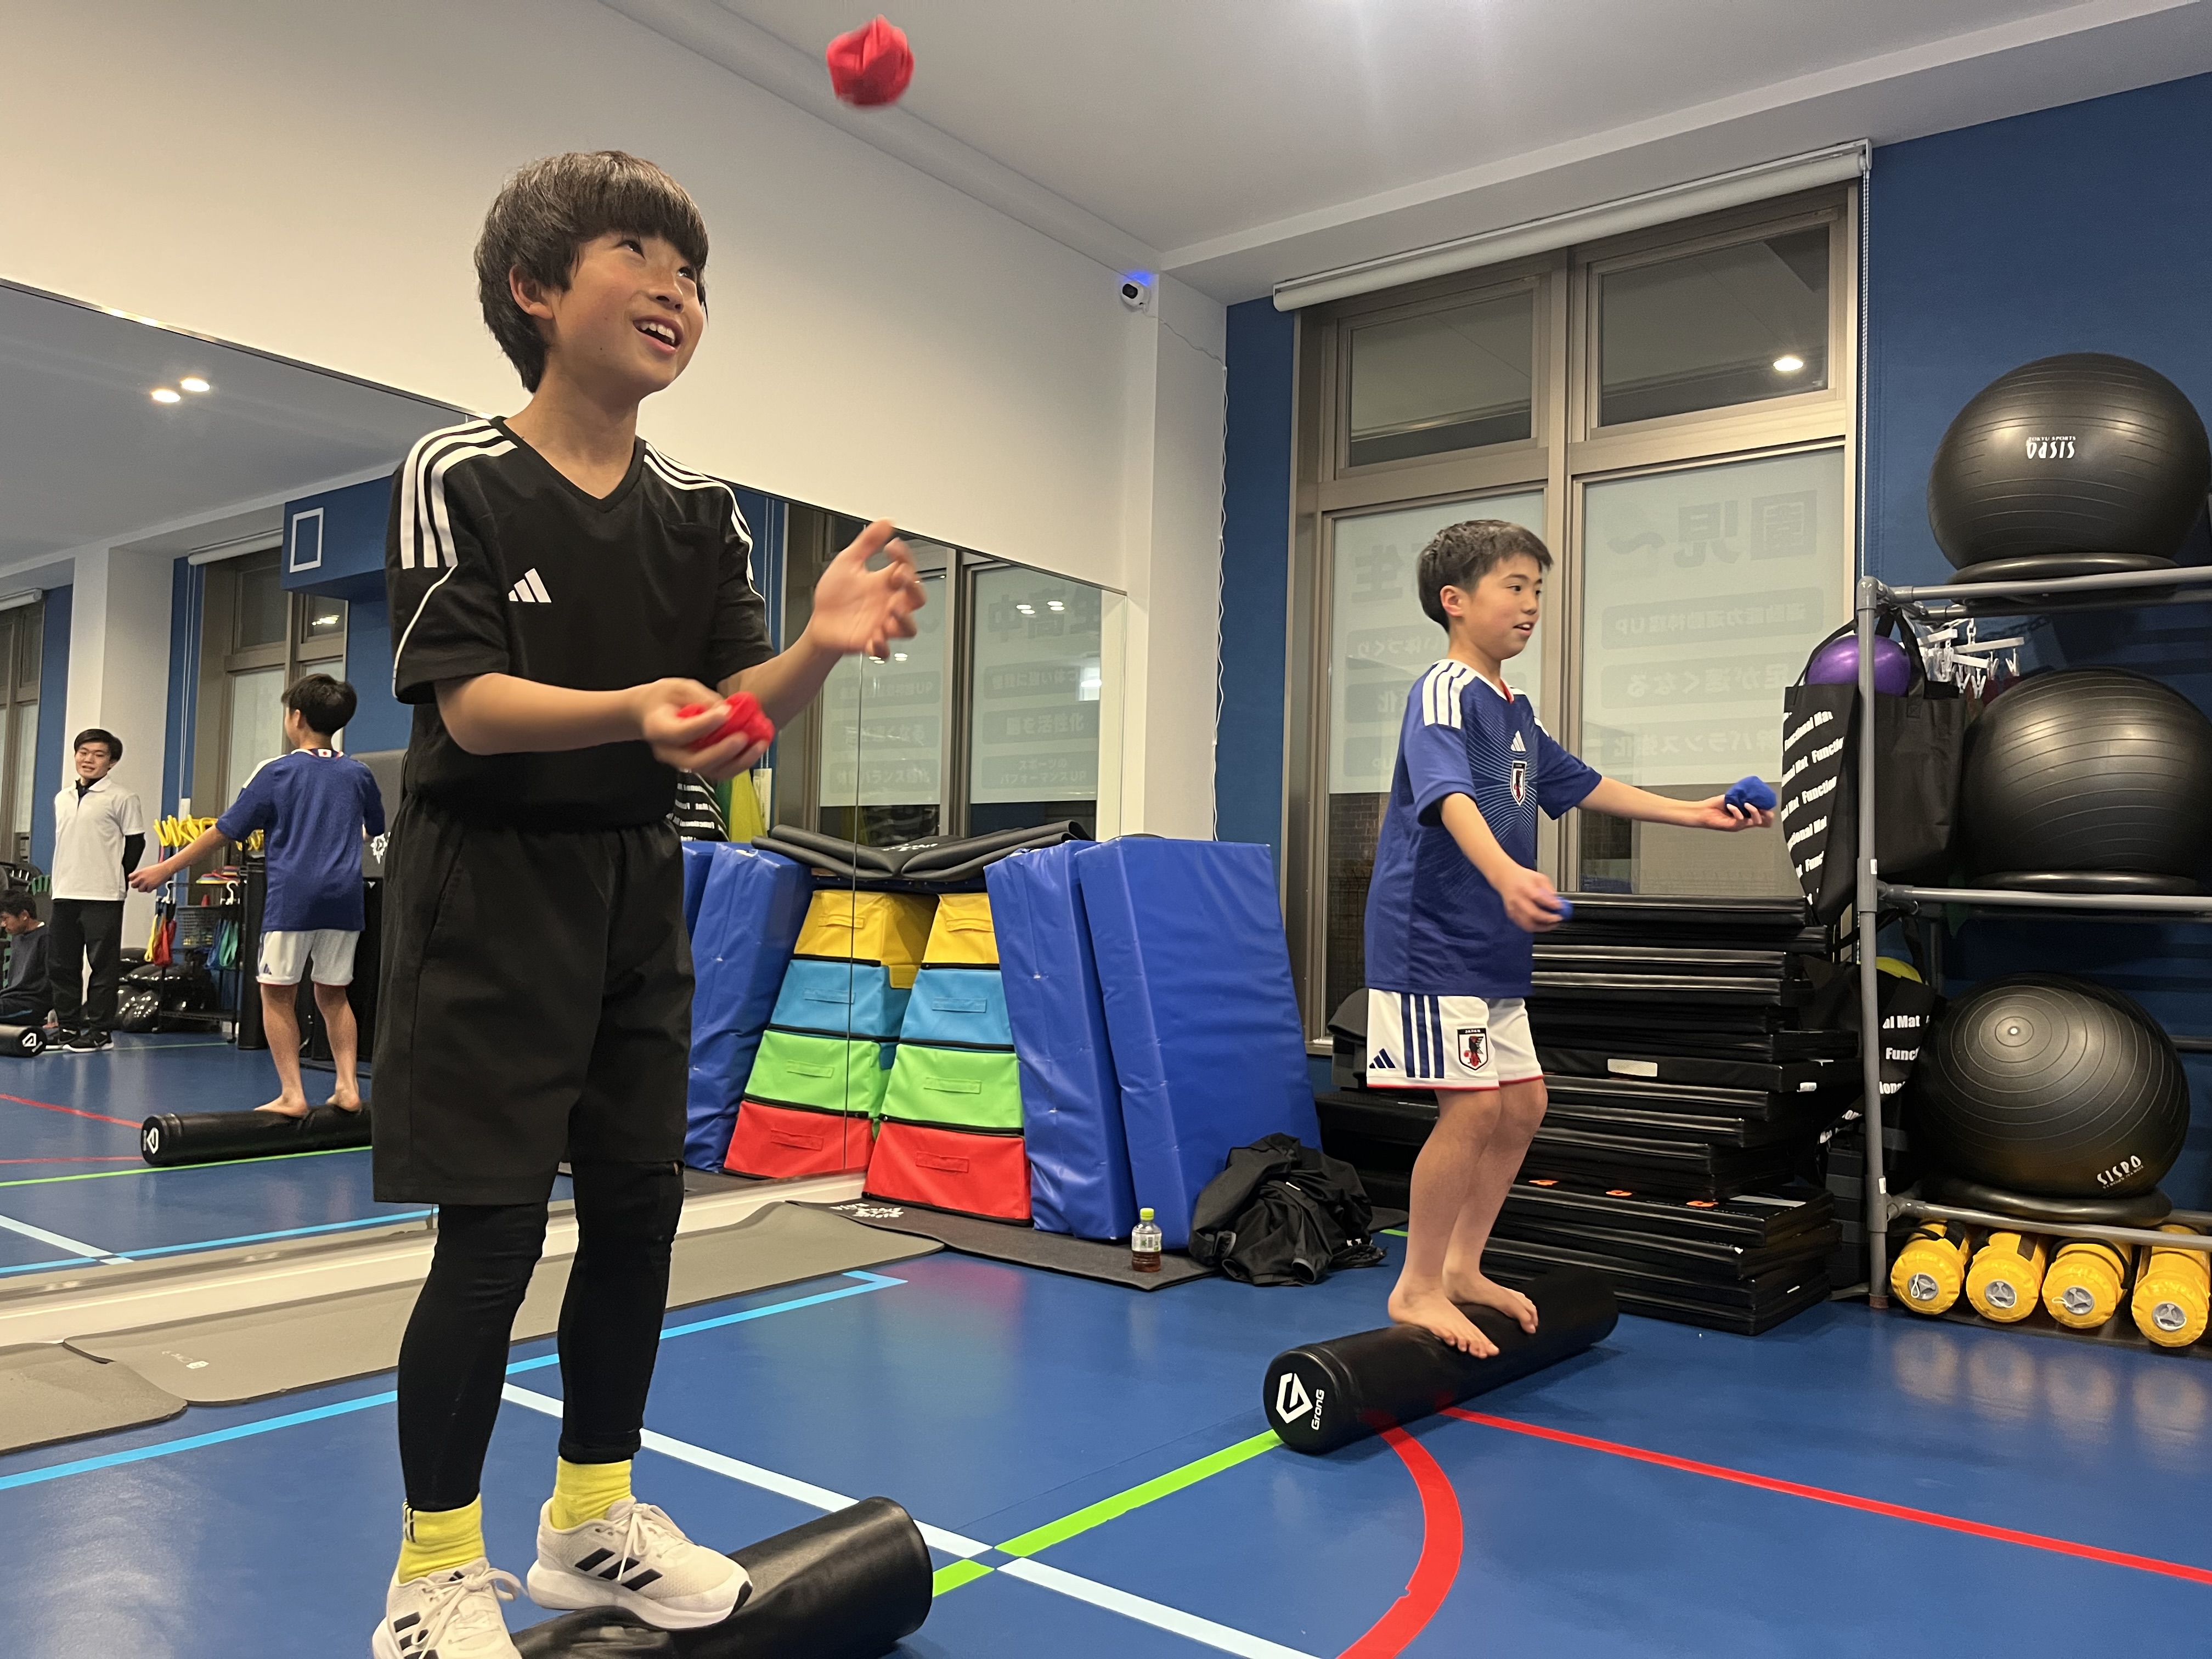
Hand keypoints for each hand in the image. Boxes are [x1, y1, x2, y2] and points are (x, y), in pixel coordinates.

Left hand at [128, 861, 172, 892]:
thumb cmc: (158, 868)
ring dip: (144, 889)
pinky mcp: (151, 886)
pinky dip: (150, 890)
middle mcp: (141, 877)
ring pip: (139, 889)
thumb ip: (141, 874)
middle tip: (141, 885)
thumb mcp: (147, 869)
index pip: (130, 877)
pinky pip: (147, 891)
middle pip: (133, 885)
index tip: (134, 881)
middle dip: (137, 885)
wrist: (165, 869)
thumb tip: (138, 879)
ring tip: (148, 886)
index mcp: (139, 872)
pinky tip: (152, 886)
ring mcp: (145, 882)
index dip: (132, 880)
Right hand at [636, 679, 770, 780]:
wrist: (651, 713)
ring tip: (759, 744)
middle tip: (743, 737)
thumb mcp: (680, 687)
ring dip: (738, 761)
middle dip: (723, 752)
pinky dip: (740, 762)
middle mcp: (669, 752)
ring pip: (710, 771)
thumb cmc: (665, 698)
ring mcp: (683, 762)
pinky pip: (719, 771)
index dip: (703, 725)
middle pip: (695, 761)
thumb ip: (701, 698)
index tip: (725, 713)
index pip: (680, 733)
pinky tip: (755, 748)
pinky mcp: (698, 764)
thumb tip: (727, 710)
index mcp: (659, 728)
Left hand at [802, 519, 925, 657]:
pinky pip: (883, 650)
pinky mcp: (870, 642)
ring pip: (908, 627)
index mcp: (884, 583)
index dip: (904, 556)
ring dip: (904, 619)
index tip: (892, 547)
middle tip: (900, 577)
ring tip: (893, 610)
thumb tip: (885, 522)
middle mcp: (887, 604)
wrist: (819, 623)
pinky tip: (873, 638)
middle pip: (916, 598)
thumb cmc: (835, 595)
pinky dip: (881, 647)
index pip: (906, 567)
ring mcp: (881, 624)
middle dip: (913, 587)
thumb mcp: (847, 562)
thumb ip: (867, 542)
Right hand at [1497, 865, 1569, 932]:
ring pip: (1527, 923)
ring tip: (1551, 925)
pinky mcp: (1511, 914)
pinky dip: (1534, 927)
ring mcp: (1513, 908)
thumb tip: (1558, 901)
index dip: (1550, 904)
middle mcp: (1517, 899)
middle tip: (1557, 919)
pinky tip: (1541, 924)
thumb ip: (1548, 889)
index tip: (1560, 907)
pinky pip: (1523, 925)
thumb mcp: (1538, 877)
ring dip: (1541, 927)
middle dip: (1547, 919)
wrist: (1504, 877)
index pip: (1537, 897)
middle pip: (1532, 913)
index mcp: (1524, 887)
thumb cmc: (1522, 877)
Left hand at [1685, 795, 1774, 831]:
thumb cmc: (1713, 806)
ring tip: (1746, 803)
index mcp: (1746, 815)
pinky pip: (1740, 819)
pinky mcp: (1732, 826)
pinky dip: (1737, 810)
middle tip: (1763, 805)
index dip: (1769, 810)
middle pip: (1766, 822)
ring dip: (1754, 810)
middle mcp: (1744, 821)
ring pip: (1756, 821)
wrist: (1701, 811)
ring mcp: (1739, 825)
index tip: (1766, 800)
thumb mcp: (1732, 798)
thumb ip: (1742, 796)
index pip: (1764, 817)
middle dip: (1767, 813)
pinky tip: (1730, 805)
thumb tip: (1750, 789)